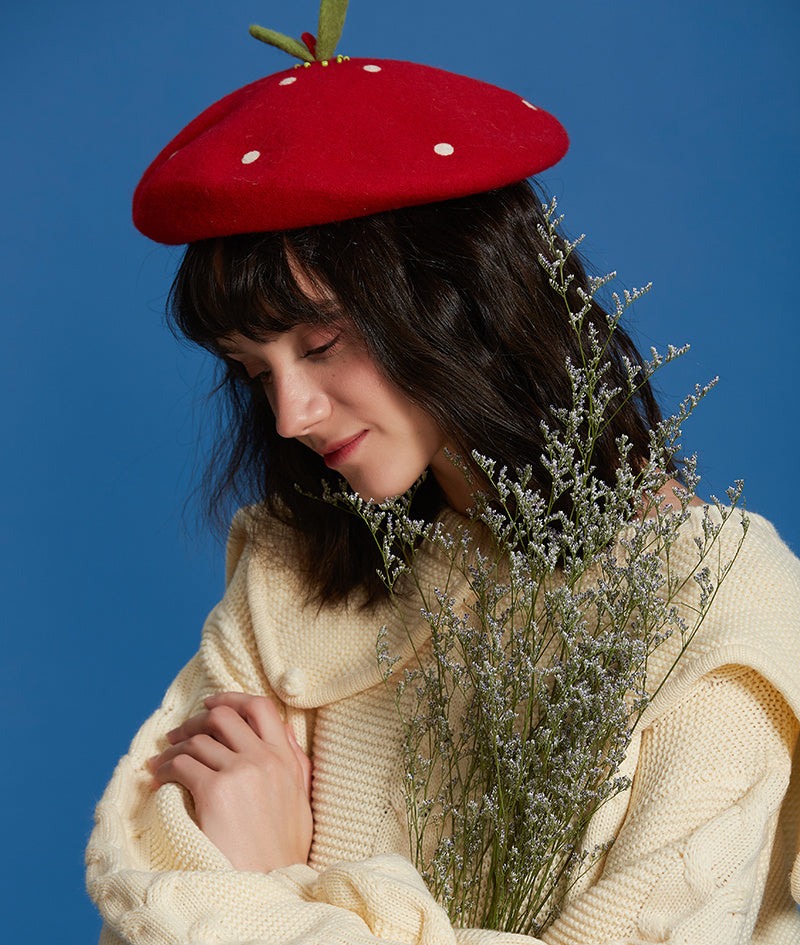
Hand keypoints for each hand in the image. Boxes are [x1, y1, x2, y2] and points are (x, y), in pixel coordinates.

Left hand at [148, 692, 312, 871]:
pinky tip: (159, 780)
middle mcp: (265, 759)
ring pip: (199, 740)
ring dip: (174, 747)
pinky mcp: (216, 791)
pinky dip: (166, 768)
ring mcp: (241, 772)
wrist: (270, 883)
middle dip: (195, 721)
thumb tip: (283, 730)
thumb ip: (294, 763)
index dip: (231, 698)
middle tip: (178, 734)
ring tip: (161, 762)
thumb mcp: (300, 800)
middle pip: (224, 717)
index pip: (260, 708)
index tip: (211, 704)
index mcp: (287, 760)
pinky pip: (183, 764)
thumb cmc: (282, 851)